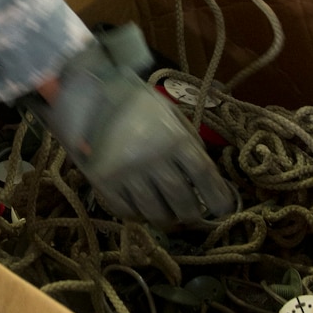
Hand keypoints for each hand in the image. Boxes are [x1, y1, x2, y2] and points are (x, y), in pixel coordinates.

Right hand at [34, 25, 235, 229]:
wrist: (87, 92)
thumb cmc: (135, 103)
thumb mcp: (170, 114)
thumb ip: (189, 143)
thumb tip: (207, 178)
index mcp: (174, 137)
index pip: (204, 175)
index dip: (218, 198)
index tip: (224, 209)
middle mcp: (152, 157)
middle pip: (182, 200)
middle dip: (192, 214)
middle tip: (194, 216)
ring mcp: (125, 172)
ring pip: (155, 212)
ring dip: (168, 220)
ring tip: (171, 218)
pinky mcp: (102, 182)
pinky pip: (126, 211)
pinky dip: (139, 216)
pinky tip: (144, 210)